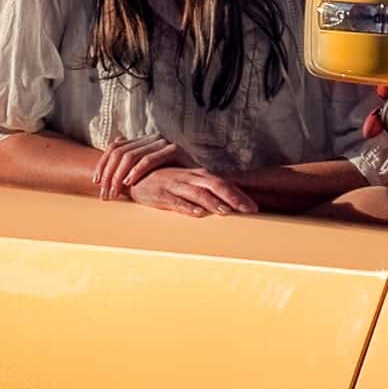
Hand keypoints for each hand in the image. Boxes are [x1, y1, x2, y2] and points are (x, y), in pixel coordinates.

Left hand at [90, 137, 184, 201]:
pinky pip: (149, 159)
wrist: (203, 181)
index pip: (114, 147)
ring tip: (114, 191)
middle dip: (109, 174)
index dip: (102, 163)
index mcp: (142, 141)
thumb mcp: (148, 174)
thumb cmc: (174, 179)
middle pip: (119, 152)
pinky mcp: (174, 150)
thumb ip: (130, 168)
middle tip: (105, 193)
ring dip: (119, 175)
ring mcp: (162, 142)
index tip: (96, 182)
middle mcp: (150, 138)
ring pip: (131, 156)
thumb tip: (106, 170)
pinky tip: (129, 182)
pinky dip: (137, 171)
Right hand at [127, 163, 260, 215]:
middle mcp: (189, 178)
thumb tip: (227, 204)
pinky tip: (197, 213)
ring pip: (198, 193)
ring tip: (227, 212)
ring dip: (214, 202)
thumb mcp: (186, 184)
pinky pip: (175, 201)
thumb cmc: (164, 183)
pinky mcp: (160, 193)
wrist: (133, 178)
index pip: (223, 183)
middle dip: (234, 198)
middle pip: (216, 185)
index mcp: (197, 176)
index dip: (239, 194)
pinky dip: (187, 206)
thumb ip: (204, 191)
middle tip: (249, 210)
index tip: (254, 208)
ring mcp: (174, 185)